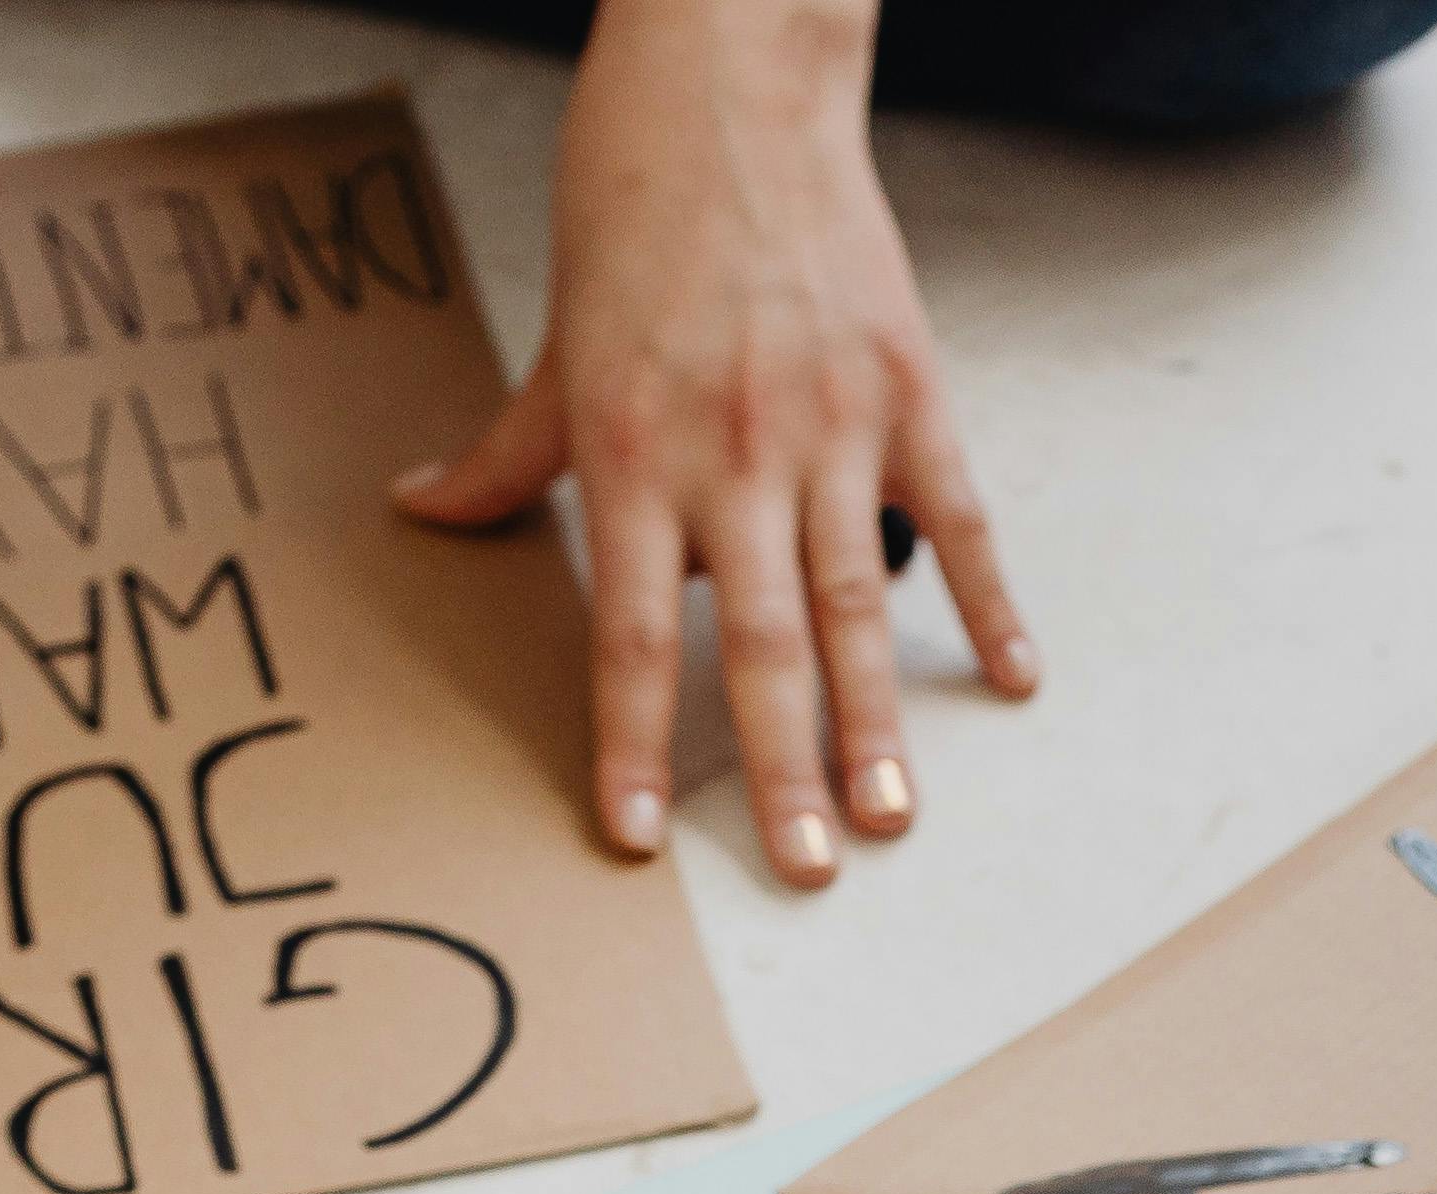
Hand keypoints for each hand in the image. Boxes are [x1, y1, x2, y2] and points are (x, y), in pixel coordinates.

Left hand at [395, 0, 1031, 884]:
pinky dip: (991, 601)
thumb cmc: (635, 205)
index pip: (627, 631)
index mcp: (634, 452)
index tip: (642, 838)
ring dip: (879, 720)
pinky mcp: (906, 390)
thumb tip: (422, 509)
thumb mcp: (557, 341)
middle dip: (784, 768)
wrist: (733, 84)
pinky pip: (955, 518)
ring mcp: (830, 426)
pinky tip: (1013, 679)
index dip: (630, 742)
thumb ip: (505, 451)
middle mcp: (733, 454)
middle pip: (757, 644)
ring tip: (897, 816)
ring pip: (857, 604)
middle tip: (810, 866)